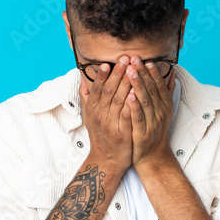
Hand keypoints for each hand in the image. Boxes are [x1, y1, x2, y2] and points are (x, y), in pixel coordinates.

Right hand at [80, 55, 133, 173]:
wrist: (106, 160)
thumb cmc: (101, 137)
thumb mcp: (89, 117)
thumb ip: (87, 98)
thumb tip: (82, 81)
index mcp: (92, 110)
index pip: (97, 88)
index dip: (103, 75)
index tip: (108, 62)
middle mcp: (99, 115)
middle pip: (108, 90)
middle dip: (117, 73)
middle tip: (126, 58)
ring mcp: (110, 124)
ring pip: (117, 100)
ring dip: (126, 83)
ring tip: (133, 70)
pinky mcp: (121, 133)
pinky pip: (126, 115)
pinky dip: (131, 103)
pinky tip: (137, 92)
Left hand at [125, 56, 175, 168]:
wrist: (152, 156)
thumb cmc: (155, 130)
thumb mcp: (165, 110)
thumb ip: (168, 91)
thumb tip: (172, 72)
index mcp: (165, 105)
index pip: (159, 85)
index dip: (153, 72)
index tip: (146, 60)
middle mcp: (161, 112)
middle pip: (151, 89)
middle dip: (143, 73)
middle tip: (134, 59)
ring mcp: (152, 122)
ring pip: (145, 100)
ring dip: (138, 85)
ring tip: (131, 71)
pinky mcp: (142, 133)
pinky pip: (138, 117)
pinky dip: (134, 106)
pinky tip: (129, 96)